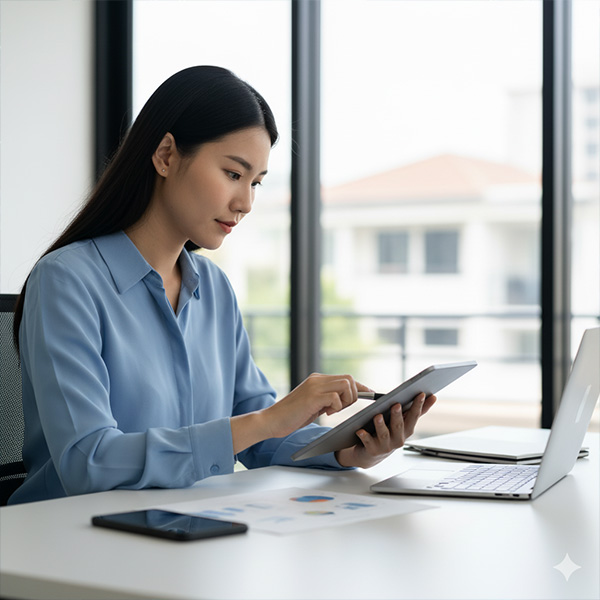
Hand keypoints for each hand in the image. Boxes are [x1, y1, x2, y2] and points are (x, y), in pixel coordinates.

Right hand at [231, 373, 371, 453]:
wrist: (272, 420)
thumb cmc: (292, 416)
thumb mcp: (314, 404)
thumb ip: (327, 399)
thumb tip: (346, 398)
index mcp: (318, 380)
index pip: (346, 378)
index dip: (361, 386)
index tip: (372, 394)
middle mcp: (317, 379)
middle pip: (349, 379)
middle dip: (354, 395)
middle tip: (341, 408)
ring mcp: (314, 386)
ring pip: (346, 385)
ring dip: (345, 400)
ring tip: (332, 411)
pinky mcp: (312, 396)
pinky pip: (336, 397)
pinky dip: (336, 407)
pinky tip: (325, 413)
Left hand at [334, 392, 436, 468]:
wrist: (371, 454)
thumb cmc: (389, 433)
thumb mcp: (404, 422)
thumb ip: (417, 410)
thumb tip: (433, 397)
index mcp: (406, 430)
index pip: (414, 416)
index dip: (418, 405)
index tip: (420, 393)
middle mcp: (398, 439)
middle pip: (399, 425)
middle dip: (398, 415)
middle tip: (396, 405)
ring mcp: (385, 445)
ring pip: (384, 434)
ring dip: (381, 425)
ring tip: (377, 416)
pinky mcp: (372, 450)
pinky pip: (368, 442)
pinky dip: (364, 436)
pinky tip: (360, 431)